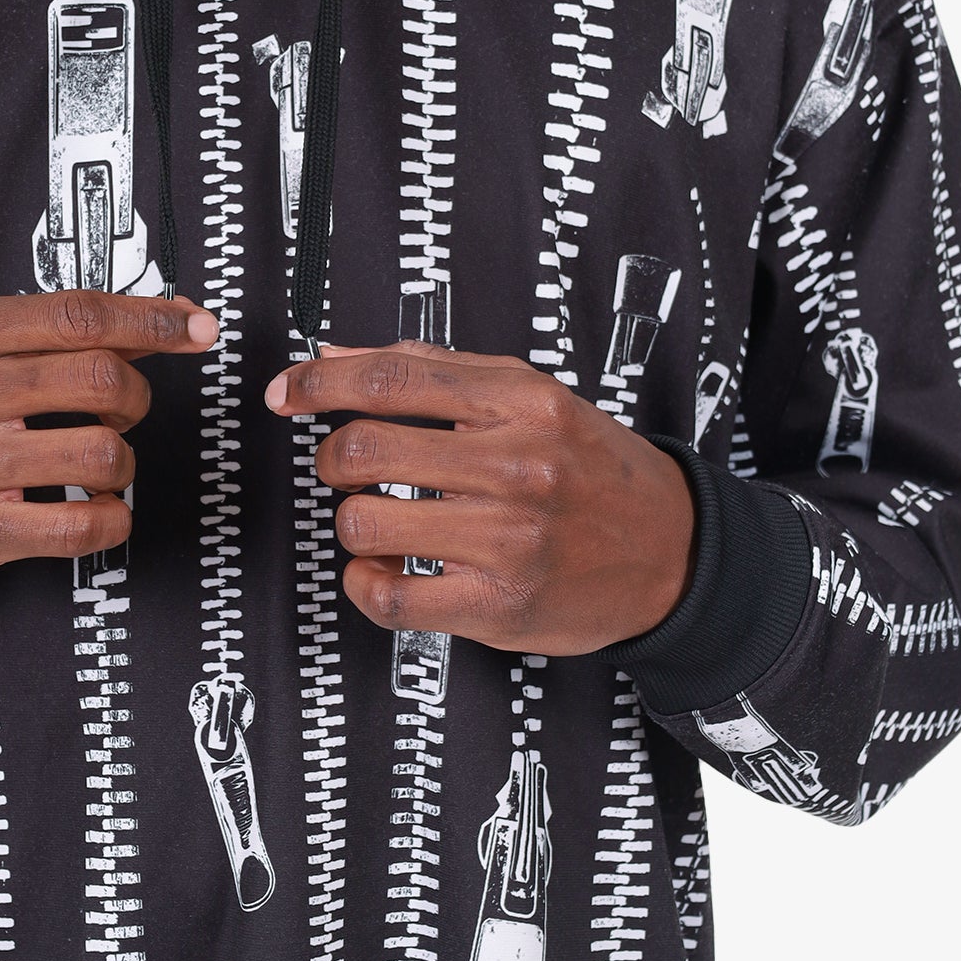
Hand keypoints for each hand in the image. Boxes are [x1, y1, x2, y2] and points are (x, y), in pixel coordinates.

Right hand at [0, 291, 217, 585]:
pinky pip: (80, 526)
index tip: (195, 328)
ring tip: (100, 462)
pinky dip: (112, 519)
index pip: (75, 314)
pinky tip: (98, 510)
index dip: (151, 321)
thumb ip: (33, 330)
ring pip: (102, 452)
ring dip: (123, 460)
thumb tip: (152, 321)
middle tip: (123, 407)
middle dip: (137, 395)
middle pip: (100, 378)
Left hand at [265, 342, 695, 656]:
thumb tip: (339, 354)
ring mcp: (507, 540)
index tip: (286, 392)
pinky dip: (365, 584)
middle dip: (333, 458)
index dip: (320, 382)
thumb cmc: (595, 473)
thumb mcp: (533, 398)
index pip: (392, 378)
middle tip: (348, 467)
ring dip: (352, 522)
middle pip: (363, 449)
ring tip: (380, 519)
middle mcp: (517, 467)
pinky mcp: (497, 606)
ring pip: (364, 523)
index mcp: (523, 403)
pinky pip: (388, 596)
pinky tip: (384, 569)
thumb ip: (436, 371)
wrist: (674, 553)